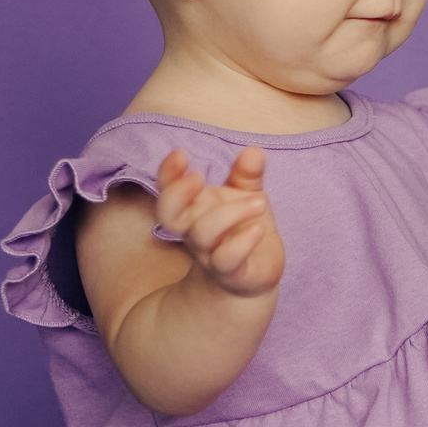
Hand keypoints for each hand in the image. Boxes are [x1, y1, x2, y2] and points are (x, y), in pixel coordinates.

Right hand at [154, 147, 282, 298]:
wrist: (253, 276)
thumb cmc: (243, 229)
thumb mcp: (247, 196)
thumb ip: (247, 174)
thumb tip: (254, 150)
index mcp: (194, 208)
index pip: (168, 190)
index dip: (168, 172)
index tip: (181, 153)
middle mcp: (195, 231)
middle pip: (167, 214)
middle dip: (177, 193)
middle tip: (198, 176)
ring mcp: (210, 253)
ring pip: (202, 233)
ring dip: (229, 213)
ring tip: (259, 201)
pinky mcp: (231, 272)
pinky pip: (226, 259)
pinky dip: (241, 243)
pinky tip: (258, 229)